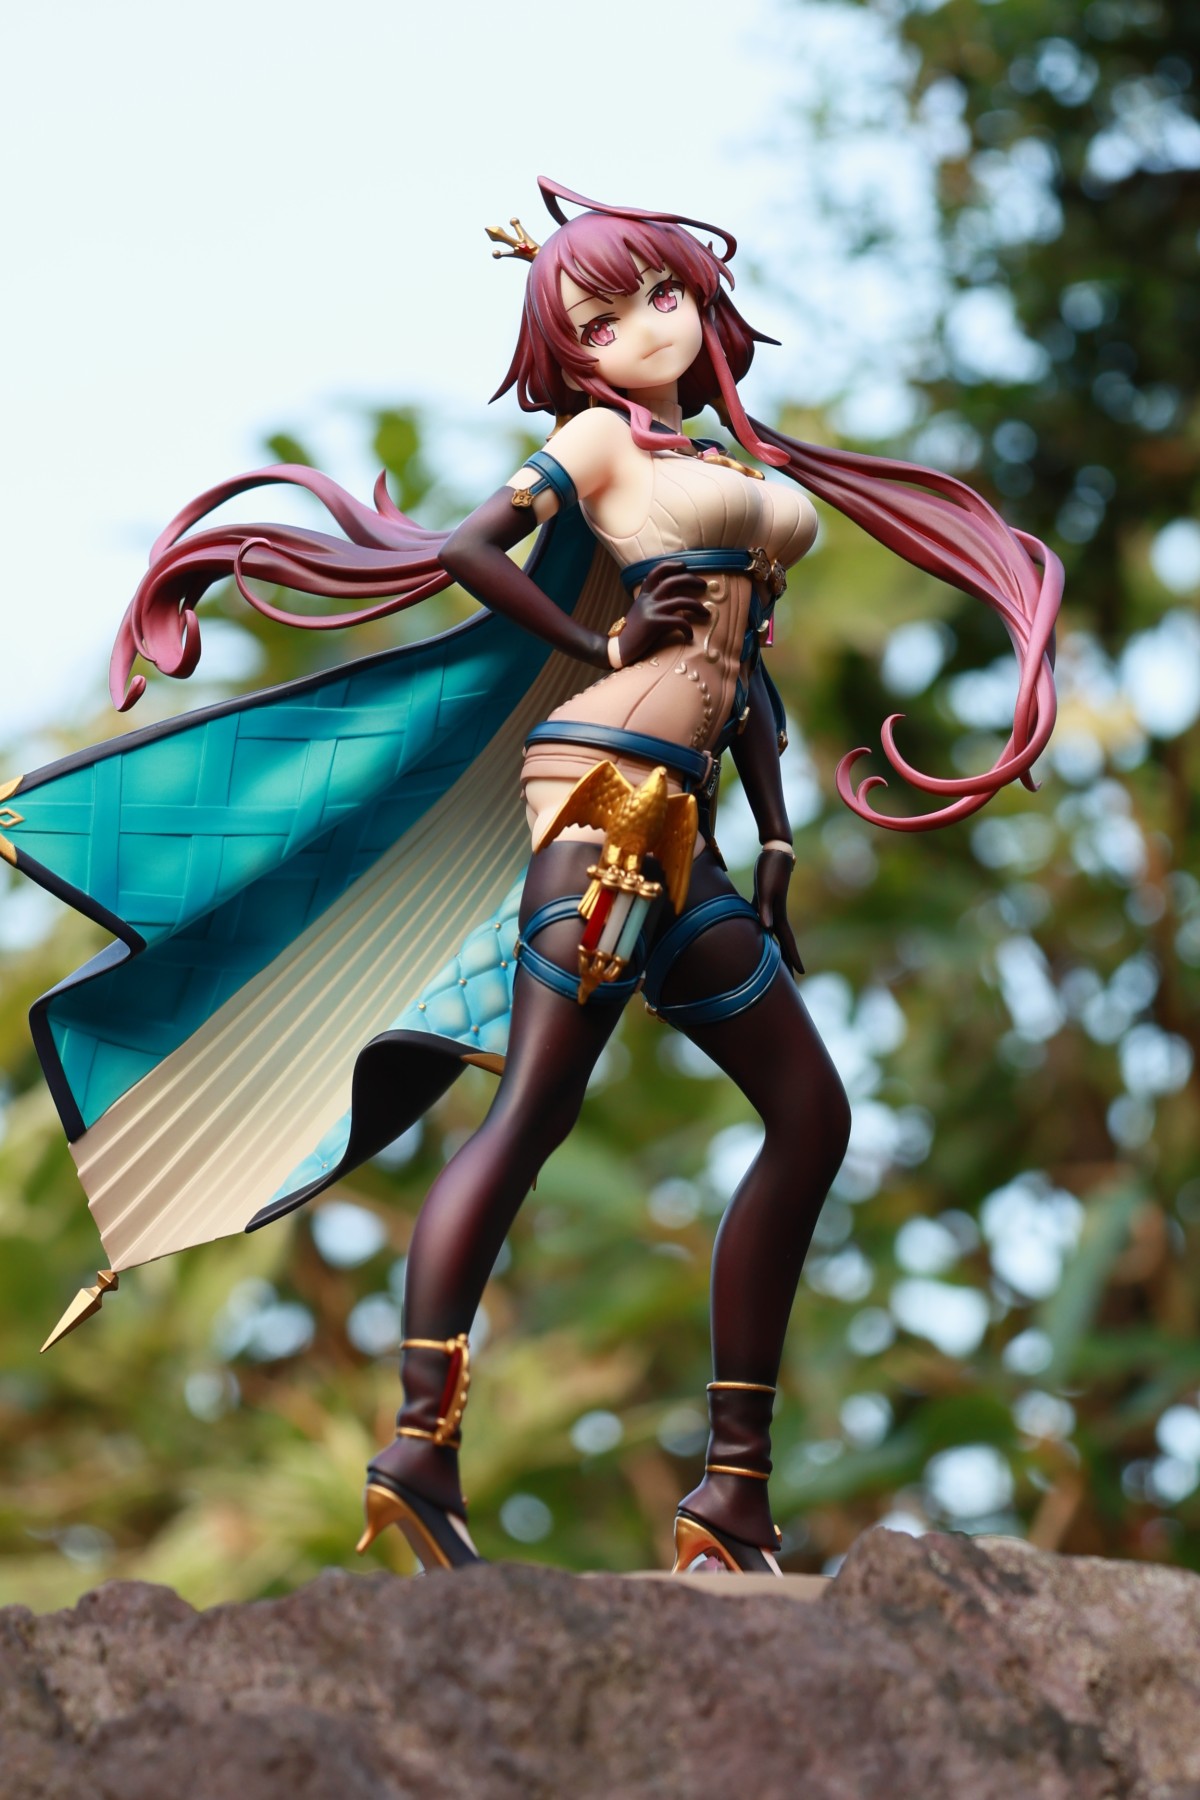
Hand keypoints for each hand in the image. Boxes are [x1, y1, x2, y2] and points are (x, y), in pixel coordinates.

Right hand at [616, 560, 710, 664]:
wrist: (618, 649)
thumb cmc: (633, 633)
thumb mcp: (640, 612)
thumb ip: (651, 602)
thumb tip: (669, 598)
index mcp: (644, 595)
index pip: (656, 572)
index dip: (671, 565)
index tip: (684, 566)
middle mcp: (648, 599)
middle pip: (672, 581)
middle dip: (690, 580)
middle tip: (703, 584)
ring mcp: (651, 610)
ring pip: (680, 600)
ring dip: (697, 606)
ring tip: (706, 613)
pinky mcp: (654, 624)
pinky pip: (678, 621)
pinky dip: (688, 628)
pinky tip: (689, 635)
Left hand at [754, 847, 802, 975]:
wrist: (774, 851)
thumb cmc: (768, 868)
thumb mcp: (764, 889)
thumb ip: (764, 909)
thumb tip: (766, 928)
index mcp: (778, 914)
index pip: (787, 941)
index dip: (793, 957)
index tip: (801, 974)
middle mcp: (776, 913)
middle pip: (782, 942)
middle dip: (787, 959)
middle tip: (793, 977)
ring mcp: (771, 907)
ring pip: (773, 933)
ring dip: (776, 948)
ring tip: (776, 962)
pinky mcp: (763, 900)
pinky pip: (763, 922)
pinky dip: (763, 932)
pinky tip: (758, 936)